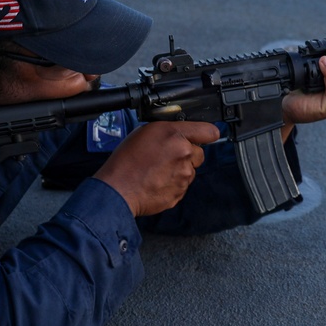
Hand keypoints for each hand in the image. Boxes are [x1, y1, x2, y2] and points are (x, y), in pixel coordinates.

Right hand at [94, 121, 219, 216]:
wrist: (117, 189)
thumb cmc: (126, 160)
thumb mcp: (146, 132)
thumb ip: (170, 131)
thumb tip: (181, 134)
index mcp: (176, 136)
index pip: (208, 131)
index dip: (207, 133)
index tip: (207, 136)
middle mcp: (184, 154)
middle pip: (199, 154)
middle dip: (188, 155)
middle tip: (167, 157)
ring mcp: (183, 176)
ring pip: (190, 171)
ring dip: (179, 171)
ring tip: (157, 171)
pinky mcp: (180, 193)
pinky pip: (181, 186)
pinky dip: (172, 184)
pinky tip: (156, 182)